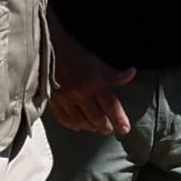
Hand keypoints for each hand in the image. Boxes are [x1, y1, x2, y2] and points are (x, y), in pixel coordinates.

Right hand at [46, 23, 130, 137]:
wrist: (48, 50)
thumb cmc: (75, 55)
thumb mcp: (97, 62)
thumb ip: (114, 74)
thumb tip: (132, 73)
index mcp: (94, 82)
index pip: (111, 104)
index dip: (119, 118)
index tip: (125, 129)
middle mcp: (81, 93)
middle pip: (96, 117)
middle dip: (105, 127)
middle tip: (109, 130)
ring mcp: (66, 99)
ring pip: (80, 121)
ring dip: (90, 127)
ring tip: (96, 129)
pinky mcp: (53, 101)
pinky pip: (64, 119)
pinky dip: (72, 125)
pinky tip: (78, 126)